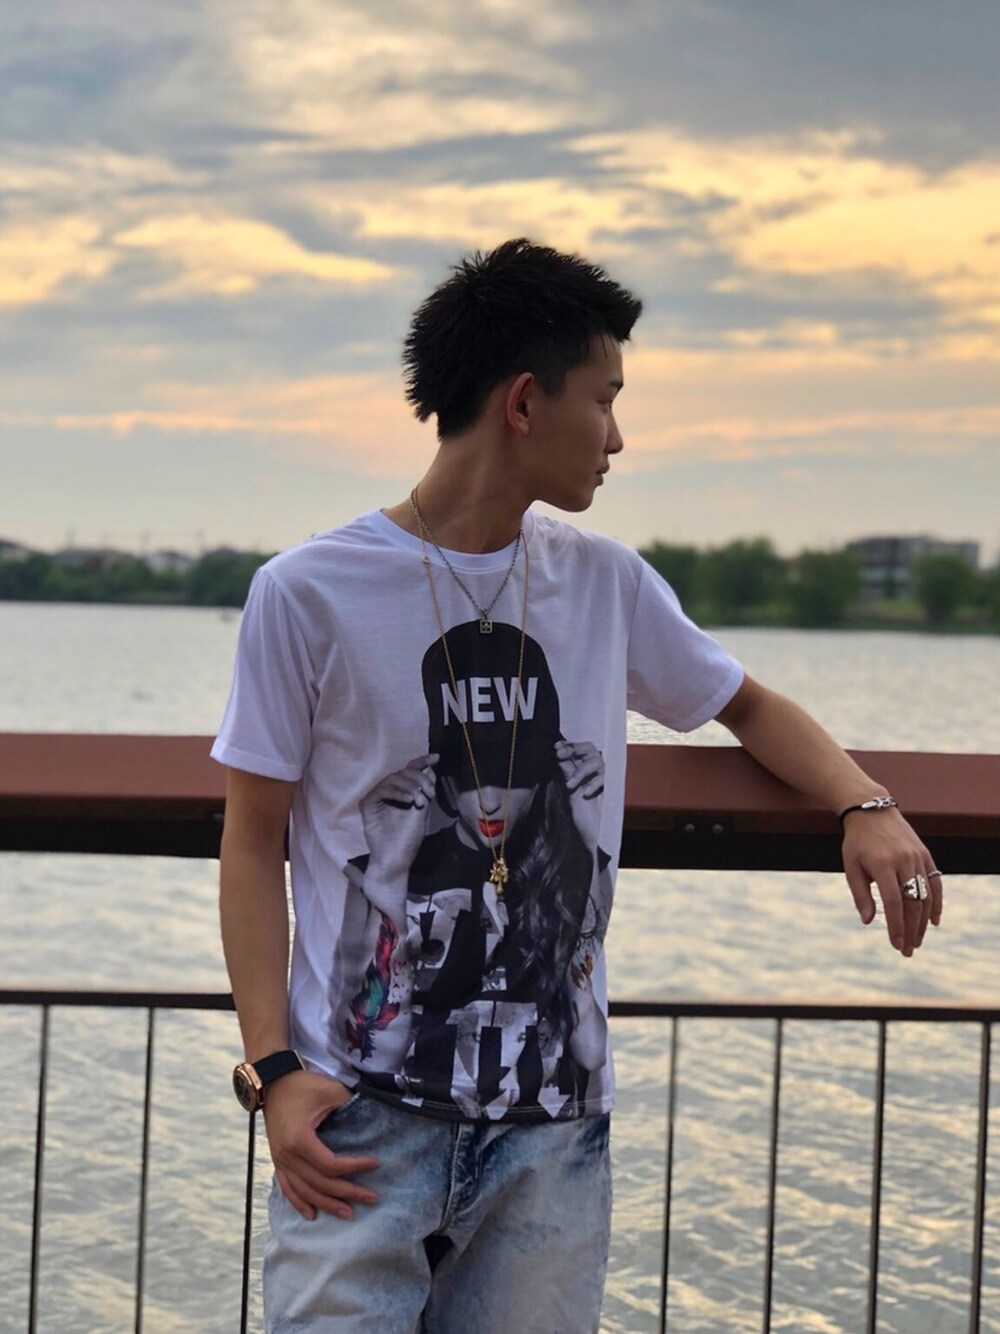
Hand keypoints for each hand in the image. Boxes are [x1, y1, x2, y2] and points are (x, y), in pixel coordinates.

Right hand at [263, 1070, 378, 1220]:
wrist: (273, 1082)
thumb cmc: (303, 1085)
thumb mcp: (330, 1091)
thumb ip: (350, 1106)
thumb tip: (373, 1119)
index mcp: (300, 1139)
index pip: (330, 1165)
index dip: (354, 1167)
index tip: (375, 1163)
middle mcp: (287, 1155)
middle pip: (320, 1183)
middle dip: (348, 1192)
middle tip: (372, 1198)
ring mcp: (280, 1160)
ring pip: (305, 1192)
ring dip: (327, 1204)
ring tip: (348, 1213)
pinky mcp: (278, 1160)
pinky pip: (287, 1189)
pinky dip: (299, 1203)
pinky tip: (312, 1214)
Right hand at [359, 753, 437, 881]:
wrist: (396, 858)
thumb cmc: (408, 838)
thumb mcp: (421, 809)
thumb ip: (424, 789)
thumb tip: (430, 768)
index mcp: (401, 791)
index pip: (410, 770)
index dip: (422, 761)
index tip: (436, 757)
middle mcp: (388, 791)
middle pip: (403, 772)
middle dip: (419, 779)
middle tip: (429, 794)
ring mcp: (377, 797)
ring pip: (393, 778)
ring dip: (410, 786)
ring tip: (419, 801)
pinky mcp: (367, 804)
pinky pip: (381, 790)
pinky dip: (397, 792)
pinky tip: (409, 801)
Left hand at [555, 739, 604, 847]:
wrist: (593, 836)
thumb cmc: (582, 814)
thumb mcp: (570, 789)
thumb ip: (567, 771)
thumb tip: (558, 754)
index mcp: (584, 770)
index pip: (579, 749)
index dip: (568, 745)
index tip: (556, 747)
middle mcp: (595, 772)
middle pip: (590, 748)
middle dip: (574, 749)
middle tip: (560, 755)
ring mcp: (603, 779)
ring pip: (596, 761)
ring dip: (580, 772)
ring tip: (570, 786)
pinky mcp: (611, 789)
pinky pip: (604, 778)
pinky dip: (593, 784)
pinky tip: (585, 794)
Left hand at [842, 808, 942, 956]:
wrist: (872, 811)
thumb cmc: (857, 842)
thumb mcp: (851, 866)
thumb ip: (860, 894)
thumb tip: (868, 921)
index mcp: (882, 865)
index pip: (893, 902)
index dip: (896, 926)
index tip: (896, 945)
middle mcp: (903, 861)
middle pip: (912, 903)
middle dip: (911, 930)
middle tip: (907, 951)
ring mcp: (917, 857)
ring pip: (925, 896)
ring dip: (923, 922)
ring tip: (917, 940)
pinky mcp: (925, 855)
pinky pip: (935, 882)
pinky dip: (936, 903)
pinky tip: (933, 921)